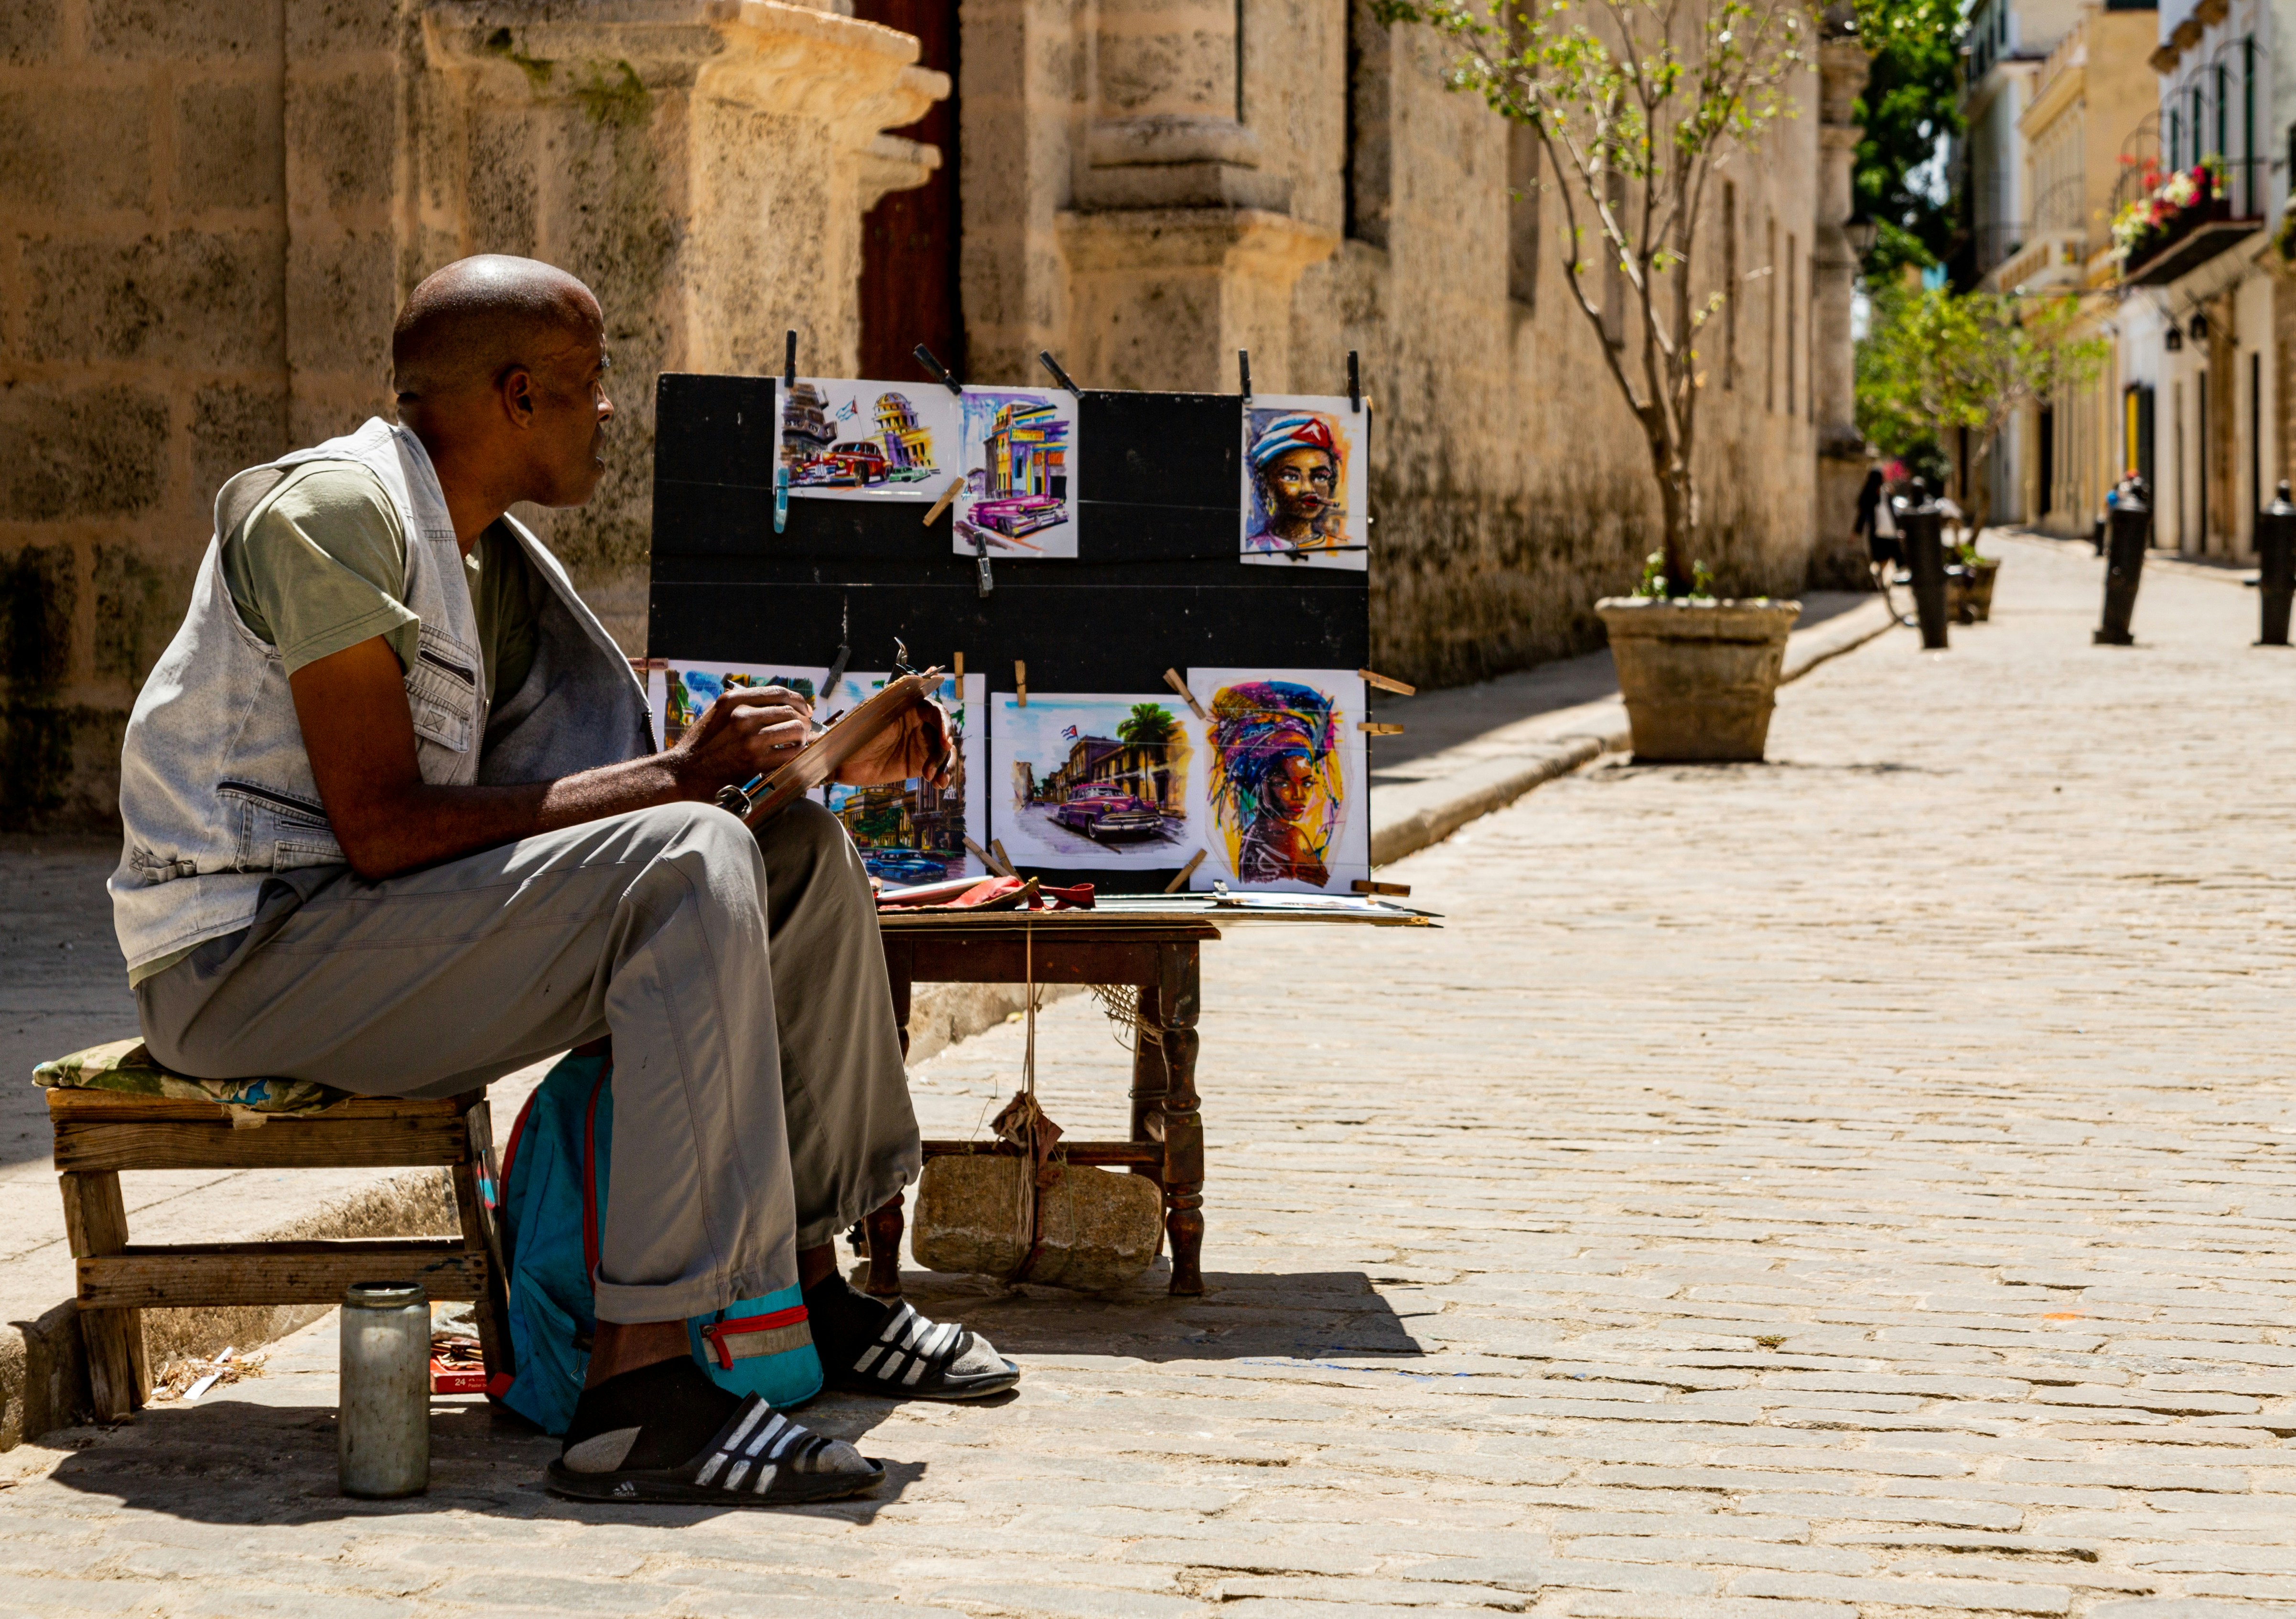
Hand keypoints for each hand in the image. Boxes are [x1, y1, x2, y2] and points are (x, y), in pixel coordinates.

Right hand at [671, 685, 815, 793]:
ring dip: (802, 737)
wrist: (683, 773)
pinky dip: (797, 754)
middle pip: (790, 711)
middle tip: (805, 730)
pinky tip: (792, 756)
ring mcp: (749, 739)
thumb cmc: (701, 744)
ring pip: (795, 730)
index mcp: (733, 700)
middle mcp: (742, 715)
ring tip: (799, 743)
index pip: (778, 692)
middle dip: (803, 721)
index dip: (798, 700)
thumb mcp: (716, 713)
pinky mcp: (755, 762)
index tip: (805, 709)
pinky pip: (790, 753)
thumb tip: (776, 703)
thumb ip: (742, 704)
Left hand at [833, 693, 953, 786]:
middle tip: (936, 767)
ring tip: (938, 780)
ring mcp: (919, 744)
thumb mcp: (863, 722)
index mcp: (906, 708)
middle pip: (943, 732)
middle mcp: (917, 723)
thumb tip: (889, 700)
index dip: (943, 723)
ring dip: (946, 765)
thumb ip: (882, 710)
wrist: (840, 762)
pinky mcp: (919, 763)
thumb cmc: (849, 736)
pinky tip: (939, 785)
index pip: (933, 710)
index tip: (944, 741)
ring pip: (944, 751)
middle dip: (944, 748)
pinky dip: (942, 775)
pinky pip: (938, 767)